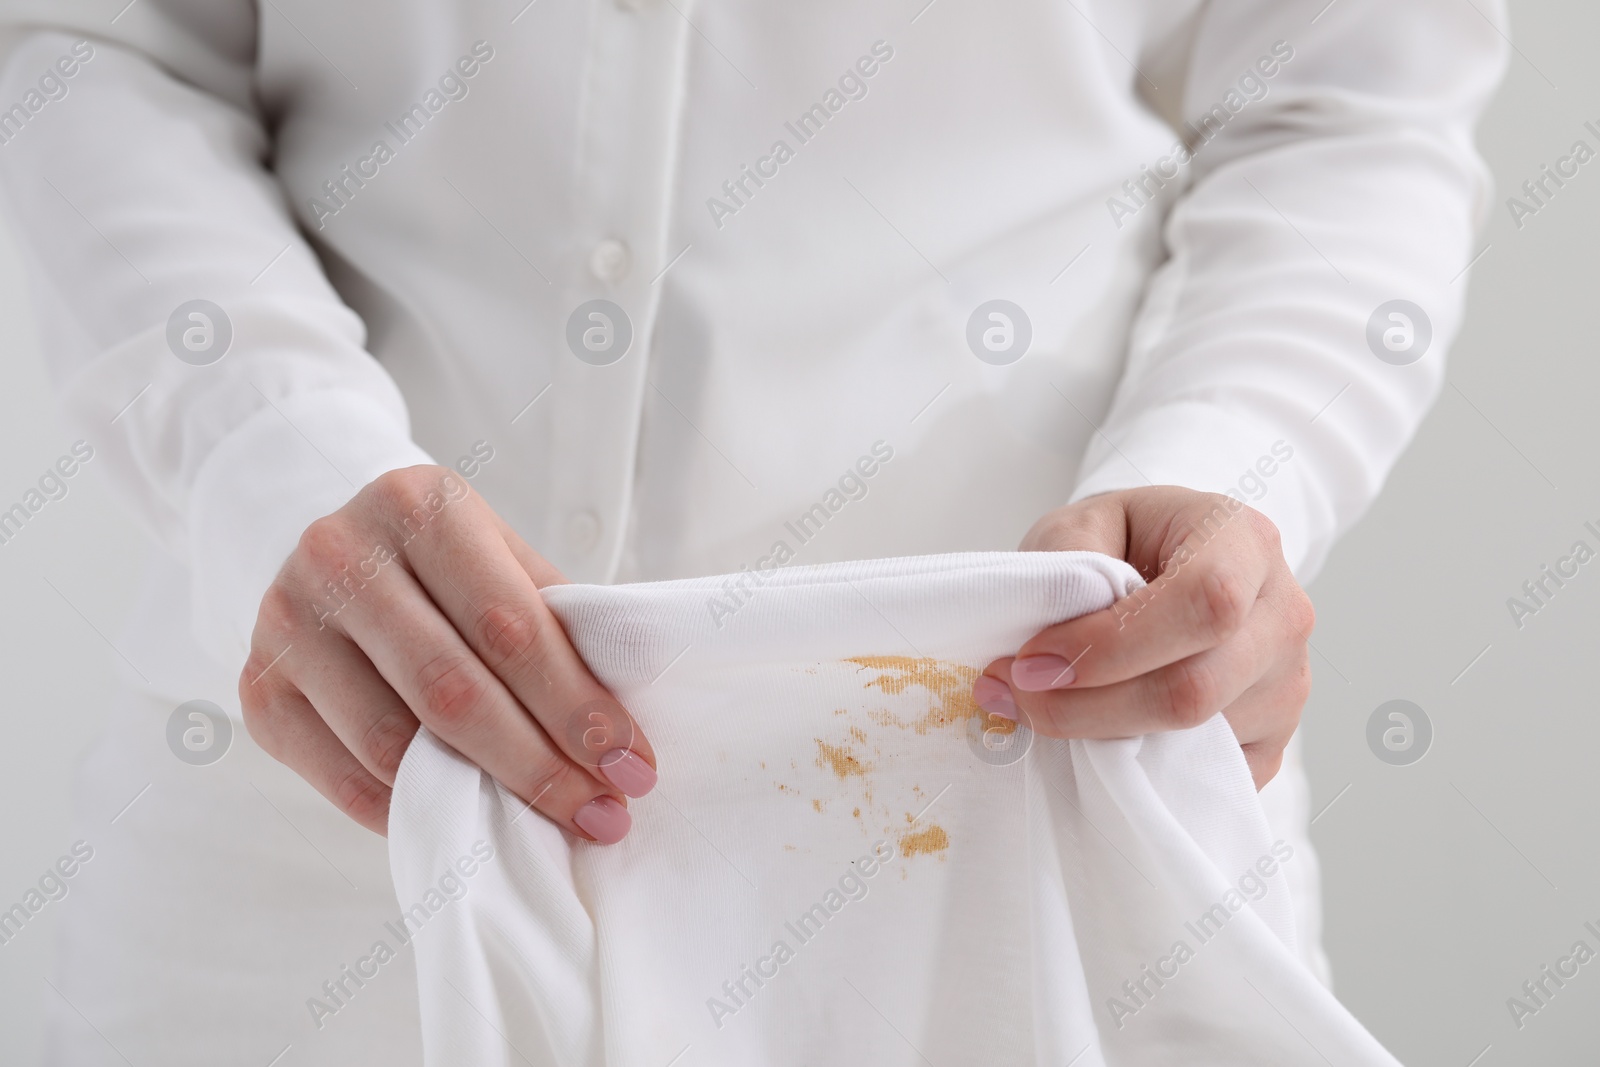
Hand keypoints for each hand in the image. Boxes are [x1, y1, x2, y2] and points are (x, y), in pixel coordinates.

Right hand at [238, 465, 654, 840]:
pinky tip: (473, 823)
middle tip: (605, 813)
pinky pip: (344, 778)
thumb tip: (621, 734)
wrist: (336, 548)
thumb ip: (556, 625)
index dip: (577, 707)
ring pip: (392, 743)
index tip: (632, 764)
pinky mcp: (259, 691)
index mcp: (417, 506)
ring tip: (551, 825)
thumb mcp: (502, 558)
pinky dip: (415, 813)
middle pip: (452, 691)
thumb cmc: (446, 562)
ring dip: (482, 800)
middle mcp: (338, 555)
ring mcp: (286, 623)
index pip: (510, 627)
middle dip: (541, 766)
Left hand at [971, 487, 1313, 788]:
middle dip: (1088, 706)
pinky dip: (1135, 767)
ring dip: (1100, 737)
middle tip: (1016, 694)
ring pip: (1195, 741)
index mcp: (1245, 540)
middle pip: (1195, 688)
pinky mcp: (1271, 743)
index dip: (1111, 644)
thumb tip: (1040, 650)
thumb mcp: (1083, 524)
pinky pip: (1202, 778)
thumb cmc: (1127, 542)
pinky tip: (1091, 735)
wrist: (1176, 565)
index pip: (1203, 601)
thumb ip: (1061, 567)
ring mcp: (1286, 686)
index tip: (1033, 660)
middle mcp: (1283, 614)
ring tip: (1043, 707)